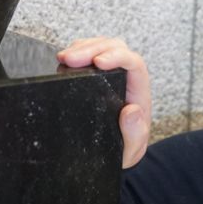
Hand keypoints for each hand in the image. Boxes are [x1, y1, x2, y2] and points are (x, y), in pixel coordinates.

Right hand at [58, 37, 150, 168]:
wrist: (108, 157)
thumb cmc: (122, 150)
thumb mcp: (130, 150)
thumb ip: (134, 134)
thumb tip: (132, 110)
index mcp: (138, 92)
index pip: (133, 63)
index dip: (117, 56)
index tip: (98, 62)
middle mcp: (126, 79)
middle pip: (115, 48)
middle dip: (91, 48)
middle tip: (69, 58)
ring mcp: (110, 75)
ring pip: (101, 47)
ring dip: (82, 47)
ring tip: (64, 57)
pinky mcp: (95, 77)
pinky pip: (89, 54)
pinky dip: (77, 51)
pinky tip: (65, 58)